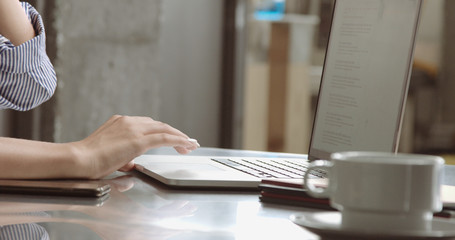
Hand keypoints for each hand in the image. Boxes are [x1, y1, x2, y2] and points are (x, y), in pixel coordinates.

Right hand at [72, 115, 198, 178]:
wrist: (79, 159)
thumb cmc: (89, 161)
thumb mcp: (109, 155)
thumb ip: (123, 157)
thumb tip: (130, 164)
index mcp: (120, 122)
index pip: (148, 124)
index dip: (162, 131)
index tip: (172, 137)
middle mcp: (129, 122)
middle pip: (159, 125)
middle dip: (174, 133)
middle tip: (186, 142)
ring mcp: (134, 129)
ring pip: (164, 129)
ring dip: (180, 137)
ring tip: (191, 145)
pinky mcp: (138, 140)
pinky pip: (164, 138)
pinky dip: (178, 140)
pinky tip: (186, 145)